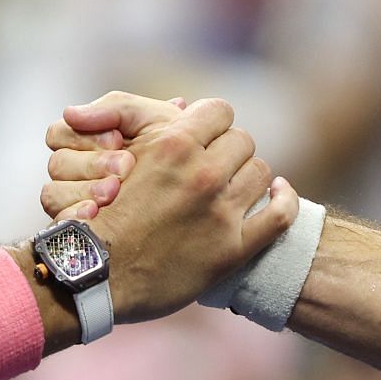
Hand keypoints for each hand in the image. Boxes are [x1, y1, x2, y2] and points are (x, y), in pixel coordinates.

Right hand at [40, 91, 189, 220]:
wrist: (200, 210)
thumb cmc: (181, 159)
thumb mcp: (157, 122)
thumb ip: (120, 107)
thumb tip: (73, 113)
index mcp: (94, 146)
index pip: (60, 133)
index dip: (86, 135)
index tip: (117, 139)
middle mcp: (81, 175)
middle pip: (57, 162)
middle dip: (93, 162)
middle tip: (125, 167)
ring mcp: (78, 206)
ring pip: (52, 192)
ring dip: (87, 188)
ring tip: (115, 192)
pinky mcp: (78, 229)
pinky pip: (60, 220)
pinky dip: (78, 214)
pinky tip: (97, 212)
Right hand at [49, 94, 297, 323]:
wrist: (96, 274)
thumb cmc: (100, 212)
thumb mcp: (112, 153)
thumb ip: (141, 120)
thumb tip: (182, 105)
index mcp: (173, 146)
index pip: (219, 111)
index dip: (212, 122)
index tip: (204, 135)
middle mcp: (202, 175)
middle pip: (242, 140)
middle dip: (228, 149)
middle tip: (213, 165)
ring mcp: (220, 214)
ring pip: (261, 171)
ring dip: (247, 175)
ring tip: (231, 186)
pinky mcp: (233, 250)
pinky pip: (280, 215)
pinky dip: (284, 200)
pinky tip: (276, 195)